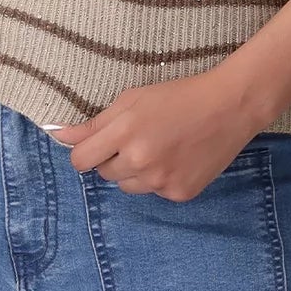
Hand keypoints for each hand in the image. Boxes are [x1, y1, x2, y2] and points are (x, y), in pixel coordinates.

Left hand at [48, 69, 264, 199]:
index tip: (98, 146)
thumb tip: (60, 135)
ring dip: (135, 173)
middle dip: (114, 159)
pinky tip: (177, 159)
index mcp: (124, 133)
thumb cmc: (179, 97)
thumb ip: (95, 123)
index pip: (80, 160)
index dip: (86, 152)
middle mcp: (140, 161)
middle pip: (104, 174)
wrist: (229, 107)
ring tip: (159, 149)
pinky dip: (160, 180)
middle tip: (140, 139)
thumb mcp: (133, 100)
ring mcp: (160, 181)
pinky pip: (155, 193)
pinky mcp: (179, 193)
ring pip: (128, 187)